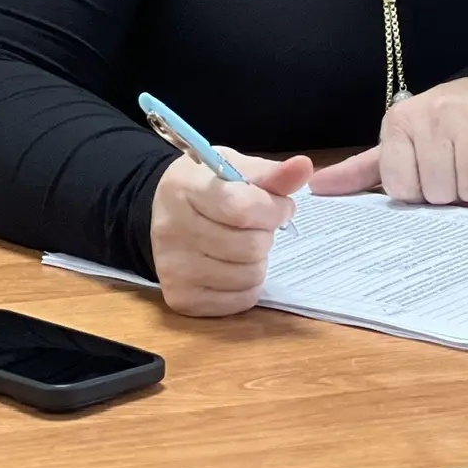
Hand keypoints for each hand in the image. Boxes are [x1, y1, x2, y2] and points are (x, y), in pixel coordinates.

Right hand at [149, 149, 311, 316]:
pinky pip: (239, 301)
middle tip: (259, 226)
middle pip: (249, 246)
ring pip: (248, 276)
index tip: (280, 206)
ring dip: (259, 261)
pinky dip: (248, 285)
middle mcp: (172, 231)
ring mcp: (173, 269)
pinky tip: (235, 266)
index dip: (274, 209)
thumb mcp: (235, 168)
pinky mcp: (180, 299)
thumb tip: (304, 166)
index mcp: (185, 189)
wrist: (163, 212)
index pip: (243, 209)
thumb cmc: (208, 186)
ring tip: (245, 244)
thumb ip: (271, 172)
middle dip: (266, 234)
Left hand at [311, 78, 467, 230]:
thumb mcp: (401, 139)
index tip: (425, 176)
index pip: (401, 188)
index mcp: (400, 122)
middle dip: (447, 193)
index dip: (415, 192)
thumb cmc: (443, 122)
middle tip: (453, 172)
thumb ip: (361, 168)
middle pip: (436, 192)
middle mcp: (434, 117)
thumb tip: (315, 187)